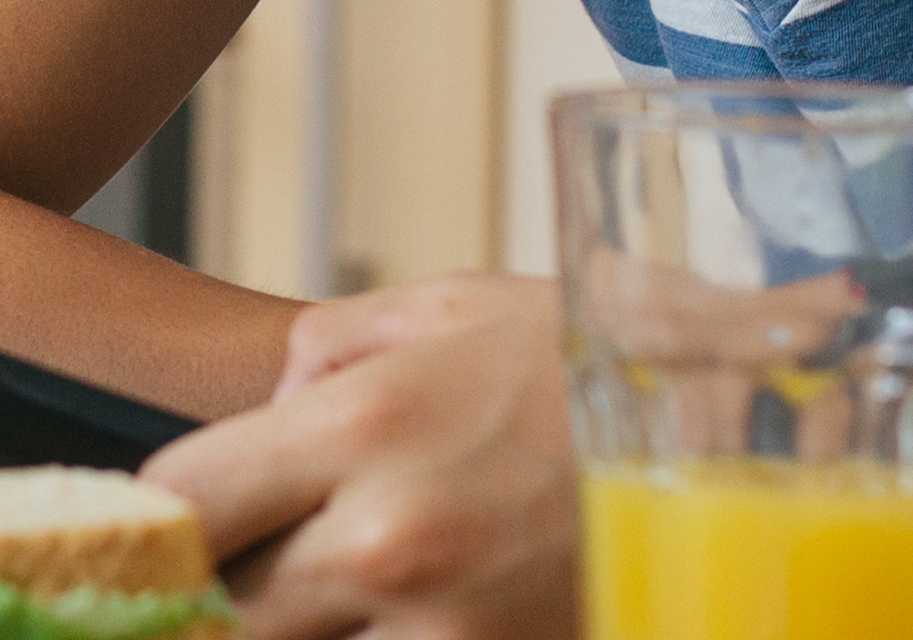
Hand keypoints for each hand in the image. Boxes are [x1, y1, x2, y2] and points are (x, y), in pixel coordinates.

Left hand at [143, 274, 579, 639]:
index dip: (157, 522)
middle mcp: (388, 541)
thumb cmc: (600, 360)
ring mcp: (446, 627)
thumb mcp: (450, 305)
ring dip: (310, 623)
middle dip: (229, 589)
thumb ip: (324, 352)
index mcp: (359, 427)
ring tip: (357, 578)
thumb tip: (266, 411)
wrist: (756, 438)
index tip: (166, 528)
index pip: (179, 504)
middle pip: (224, 610)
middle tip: (259, 562)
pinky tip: (423, 603)